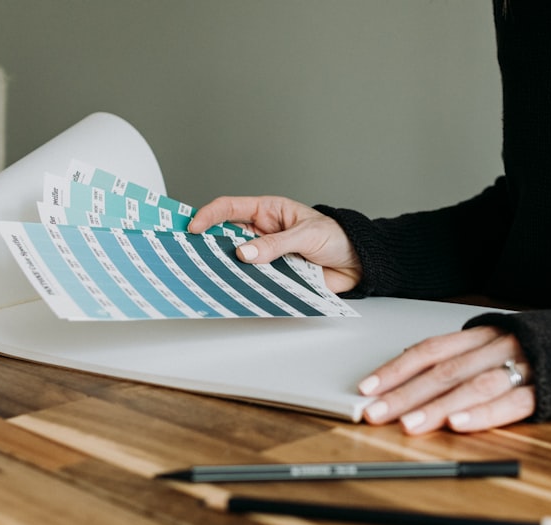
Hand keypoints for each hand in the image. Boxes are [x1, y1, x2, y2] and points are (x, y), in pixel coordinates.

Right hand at [189, 195, 361, 293]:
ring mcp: (267, 255)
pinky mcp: (275, 276)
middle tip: (191, 254)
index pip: (231, 208)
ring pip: (238, 261)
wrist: (358, 263)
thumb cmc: (337, 238)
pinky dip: (244, 285)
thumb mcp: (307, 235)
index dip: (209, 215)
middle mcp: (263, 232)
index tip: (193, 227)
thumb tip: (245, 252)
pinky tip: (236, 291)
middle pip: (227, 236)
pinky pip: (254, 281)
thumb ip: (276, 244)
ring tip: (209, 275)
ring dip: (226, 268)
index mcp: (269, 212)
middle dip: (209, 244)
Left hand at [358, 326, 535, 433]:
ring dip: (437, 407)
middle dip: (405, 394)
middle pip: (443, 371)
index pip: (429, 351)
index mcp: (485, 334)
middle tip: (375, 414)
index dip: (396, 370)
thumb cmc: (550, 348)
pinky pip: (513, 402)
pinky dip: (484, 414)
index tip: (367, 389)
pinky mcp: (550, 389)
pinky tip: (460, 424)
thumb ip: (468, 358)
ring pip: (472, 385)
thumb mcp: (504, 343)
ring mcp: (525, 365)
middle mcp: (500, 345)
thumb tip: (419, 378)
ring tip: (409, 425)